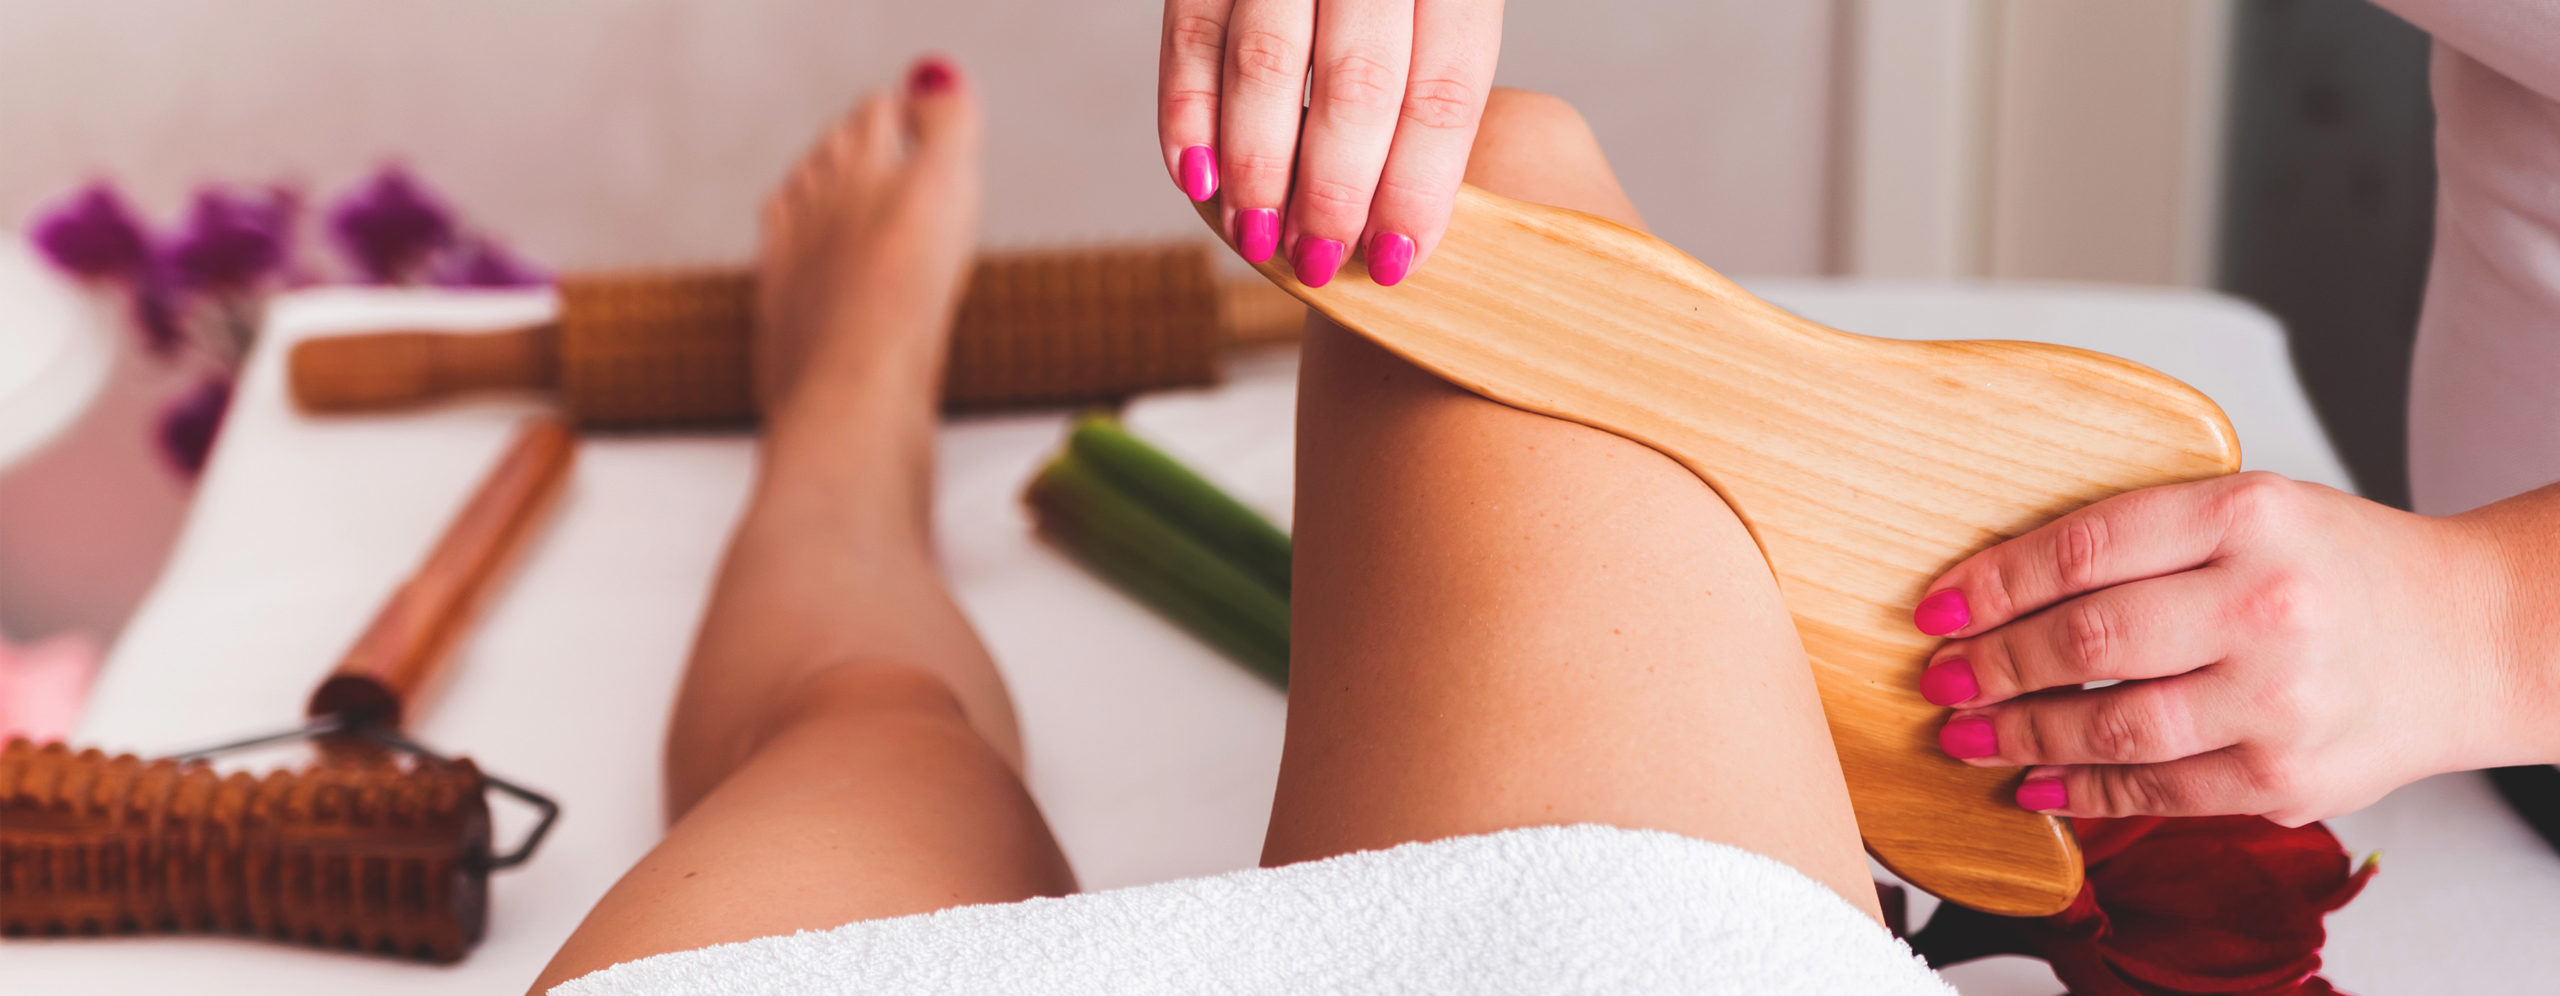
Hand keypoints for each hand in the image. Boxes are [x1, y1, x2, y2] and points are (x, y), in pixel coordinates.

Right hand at [1158, 0, 1502, 287]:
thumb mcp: (1439, 7)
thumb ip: (1425, 89)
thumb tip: (1401, 226)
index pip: (1444, 89)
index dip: (1419, 186)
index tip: (1399, 259)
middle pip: (1359, 84)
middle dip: (1337, 191)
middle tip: (1321, 260)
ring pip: (1267, 65)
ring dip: (1260, 169)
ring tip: (1259, 238)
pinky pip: (1190, 38)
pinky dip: (1187, 117)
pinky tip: (1198, 181)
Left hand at [1909, 471, 2540, 825]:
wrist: (2473, 636)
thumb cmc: (2340, 567)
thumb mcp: (2253, 511)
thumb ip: (2147, 540)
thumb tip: (2001, 585)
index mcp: (2248, 515)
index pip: (2085, 549)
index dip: (1993, 583)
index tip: (1935, 608)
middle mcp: (2266, 604)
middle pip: (2087, 640)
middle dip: (1994, 664)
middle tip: (1940, 676)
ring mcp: (2279, 698)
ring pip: (2112, 725)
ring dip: (2021, 735)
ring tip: (1967, 733)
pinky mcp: (2287, 777)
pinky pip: (2158, 791)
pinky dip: (2083, 794)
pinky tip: (2035, 784)